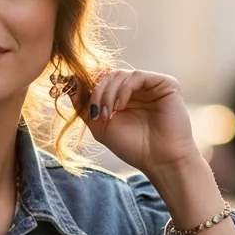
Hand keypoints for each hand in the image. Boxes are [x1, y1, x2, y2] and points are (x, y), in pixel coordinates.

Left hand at [80, 68, 199, 175]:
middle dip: (96, 91)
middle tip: (96, 112)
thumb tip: (68, 84)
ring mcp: (151, 85)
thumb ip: (85, 106)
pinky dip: (124, 89)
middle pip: (108, 75)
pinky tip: (121, 106)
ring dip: (108, 92)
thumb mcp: (101, 126)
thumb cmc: (133, 147)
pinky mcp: (165, 84)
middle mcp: (137, 89)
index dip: (87, 85)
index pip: (101, 80)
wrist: (160, 160)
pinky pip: (137, 76)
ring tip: (108, 113)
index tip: (73, 92)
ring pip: (120, 74)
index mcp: (123, 97)